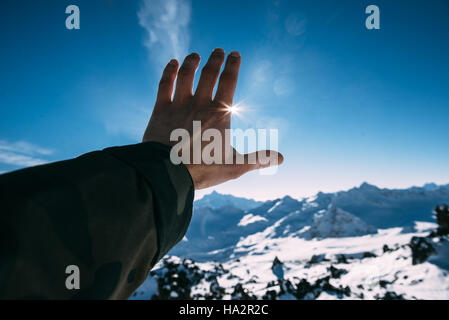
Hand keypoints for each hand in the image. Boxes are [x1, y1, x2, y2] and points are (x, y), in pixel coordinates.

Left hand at [143, 49, 283, 188]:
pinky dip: (169, 71)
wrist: (168, 173)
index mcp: (220, 114)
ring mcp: (179, 105)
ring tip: (195, 55)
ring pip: (186, 75)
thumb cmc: (203, 170)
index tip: (235, 54)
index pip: (229, 81)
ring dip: (192, 62)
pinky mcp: (161, 110)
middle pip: (208, 74)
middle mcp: (199, 104)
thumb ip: (257, 159)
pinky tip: (173, 63)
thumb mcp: (235, 166)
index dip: (233, 65)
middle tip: (218, 50)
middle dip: (215, 60)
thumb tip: (281, 157)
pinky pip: (165, 85)